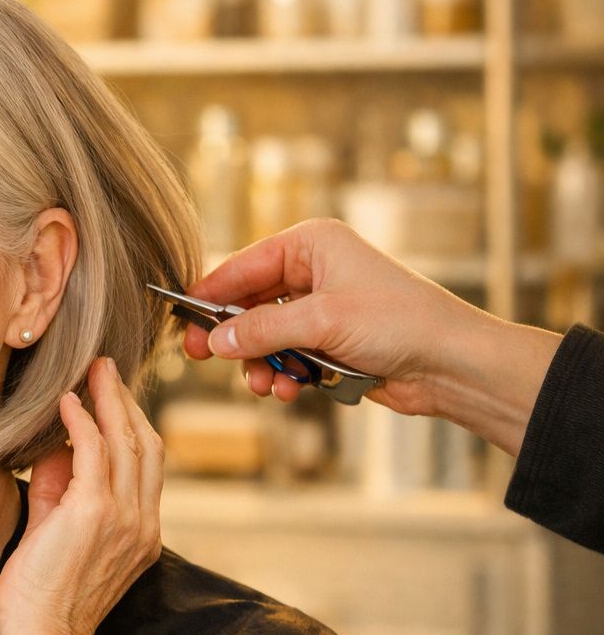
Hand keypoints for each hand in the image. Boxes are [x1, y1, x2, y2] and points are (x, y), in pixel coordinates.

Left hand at [0, 356, 162, 634]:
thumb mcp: (56, 534)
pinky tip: (68, 401)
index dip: (133, 424)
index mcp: (141, 533)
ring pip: (125, 442)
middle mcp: (142, 523)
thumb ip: (59, 492)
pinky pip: (93, 452)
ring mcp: (123, 518)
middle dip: (125, 402)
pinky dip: (82, 421)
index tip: (113, 395)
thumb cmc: (41, 598)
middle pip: (146, 444)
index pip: (148, 465)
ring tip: (91, 371)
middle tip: (105, 369)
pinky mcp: (93, 513)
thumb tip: (55, 449)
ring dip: (106, 400)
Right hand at [183, 219, 483, 412]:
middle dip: (234, 336)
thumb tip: (217, 341)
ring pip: (265, 336)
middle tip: (204, 359)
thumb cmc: (401, 323)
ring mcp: (322, 308)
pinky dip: (283, 374)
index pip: (243, 266)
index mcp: (312, 245)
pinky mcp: (330, 341)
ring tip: (265, 384)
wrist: (452, 364)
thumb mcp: (322, 322)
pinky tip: (290, 389)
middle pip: (249, 304)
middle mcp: (314, 271)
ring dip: (260, 363)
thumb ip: (262, 330)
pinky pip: (287, 357)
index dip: (210, 295)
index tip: (183, 322)